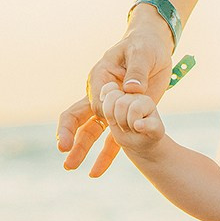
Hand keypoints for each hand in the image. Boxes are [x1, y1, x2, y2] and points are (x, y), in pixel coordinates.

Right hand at [56, 20, 172, 176]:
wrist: (154, 51)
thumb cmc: (146, 47)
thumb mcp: (143, 54)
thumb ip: (138, 72)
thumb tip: (133, 89)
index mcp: (100, 77)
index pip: (95, 100)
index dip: (101, 111)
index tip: (111, 113)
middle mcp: (99, 94)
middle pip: (78, 116)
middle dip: (70, 134)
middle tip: (63, 150)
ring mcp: (109, 109)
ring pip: (90, 132)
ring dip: (80, 149)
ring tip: (69, 167)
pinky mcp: (123, 119)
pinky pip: (111, 141)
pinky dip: (104, 156)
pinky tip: (95, 173)